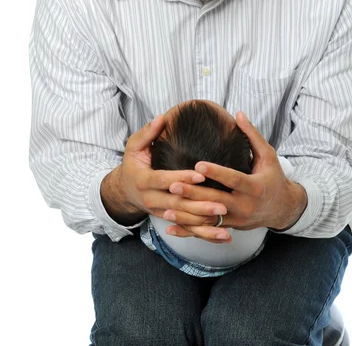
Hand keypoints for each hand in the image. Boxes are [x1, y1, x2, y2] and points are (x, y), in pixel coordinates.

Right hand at [114, 115, 227, 231]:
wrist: (125, 191)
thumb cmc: (133, 164)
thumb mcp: (133, 147)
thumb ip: (148, 133)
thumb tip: (162, 118)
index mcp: (144, 180)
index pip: (165, 180)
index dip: (182, 179)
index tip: (200, 175)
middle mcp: (152, 200)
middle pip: (177, 205)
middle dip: (199, 205)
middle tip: (221, 204)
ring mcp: (160, 212)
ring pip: (184, 220)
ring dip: (205, 222)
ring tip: (224, 218)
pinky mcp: (169, 220)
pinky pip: (188, 229)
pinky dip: (205, 234)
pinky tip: (222, 235)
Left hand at [164, 111, 307, 241]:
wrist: (283, 208)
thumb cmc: (274, 177)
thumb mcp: (269, 155)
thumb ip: (252, 135)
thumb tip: (238, 114)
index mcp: (255, 187)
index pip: (233, 179)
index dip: (216, 172)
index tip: (198, 165)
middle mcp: (245, 206)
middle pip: (216, 201)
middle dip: (194, 194)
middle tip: (173, 185)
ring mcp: (237, 219)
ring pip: (209, 219)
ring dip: (187, 215)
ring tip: (167, 207)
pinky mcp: (230, 227)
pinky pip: (207, 230)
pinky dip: (189, 230)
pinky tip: (171, 228)